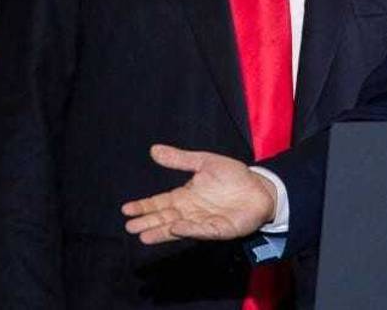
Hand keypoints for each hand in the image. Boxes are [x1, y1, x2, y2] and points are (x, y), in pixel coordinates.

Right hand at [122, 144, 276, 244]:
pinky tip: (177, 227)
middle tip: (130, 226)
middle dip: (148, 222)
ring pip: (178, 228)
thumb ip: (180, 159)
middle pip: (164, 218)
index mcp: (185, 196)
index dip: (144, 206)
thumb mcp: (205, 162)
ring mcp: (204, 222)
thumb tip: (154, 149)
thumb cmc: (233, 176)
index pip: (160, 202)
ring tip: (144, 236)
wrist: (260, 188)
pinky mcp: (219, 229)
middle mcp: (190, 212)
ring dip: (162, 232)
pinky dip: (190, 229)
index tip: (126, 209)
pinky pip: (203, 230)